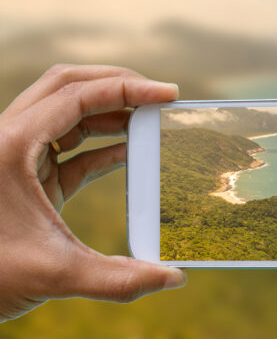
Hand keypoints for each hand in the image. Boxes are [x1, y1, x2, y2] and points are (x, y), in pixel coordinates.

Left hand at [0, 64, 185, 321]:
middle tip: (158, 96)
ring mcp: (17, 155)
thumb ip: (120, 278)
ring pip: (67, 111)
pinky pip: (69, 146)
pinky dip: (101, 145)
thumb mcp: (55, 274)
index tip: (169, 94)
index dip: (128, 89)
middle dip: (117, 84)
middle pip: (68, 86)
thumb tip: (174, 278)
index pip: (77, 96)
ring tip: (149, 122)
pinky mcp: (26, 174)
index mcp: (10, 146)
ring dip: (110, 112)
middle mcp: (10, 139)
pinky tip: (130, 154)